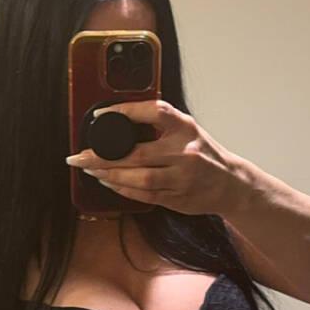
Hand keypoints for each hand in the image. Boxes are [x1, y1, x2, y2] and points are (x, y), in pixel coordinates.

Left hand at [67, 98, 237, 216]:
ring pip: (138, 179)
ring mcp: (181, 177)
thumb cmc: (204, 154)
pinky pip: (144, 195)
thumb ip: (161, 125)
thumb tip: (119, 121)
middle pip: (137, 154)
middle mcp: (184, 152)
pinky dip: (123, 189)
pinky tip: (109, 183)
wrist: (231, 184)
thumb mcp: (189, 131)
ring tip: (90, 170)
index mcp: (186, 128)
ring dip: (109, 175)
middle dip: (102, 156)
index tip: (101, 115)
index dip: (126, 111)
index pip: (154, 112)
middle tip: (79, 156)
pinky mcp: (177, 198)